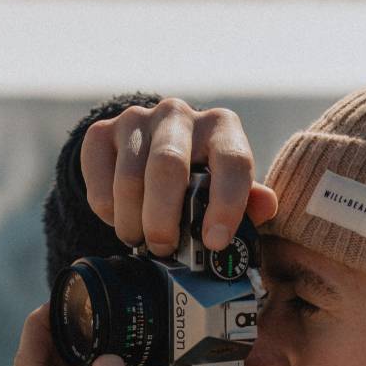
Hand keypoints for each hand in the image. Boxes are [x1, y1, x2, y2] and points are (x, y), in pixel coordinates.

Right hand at [79, 97, 277, 253]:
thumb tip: (267, 205)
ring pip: (129, 178)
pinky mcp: (101, 133)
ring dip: (133, 223)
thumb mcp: (229, 192)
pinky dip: (109, 212)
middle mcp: (179, 115)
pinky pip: (99, 180)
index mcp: (221, 129)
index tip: (214, 242)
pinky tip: (122, 220)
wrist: (151, 152)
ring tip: (142, 242)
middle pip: (167, 165)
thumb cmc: (200, 182)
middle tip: (164, 249)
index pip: (231, 161)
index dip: (226, 204)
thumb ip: (249, 202)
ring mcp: (137, 120)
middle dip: (164, 219)